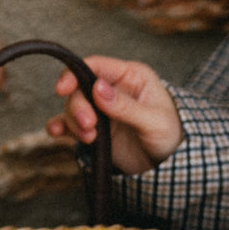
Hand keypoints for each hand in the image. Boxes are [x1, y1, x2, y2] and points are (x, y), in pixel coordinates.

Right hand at [48, 56, 183, 174]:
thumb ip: (126, 106)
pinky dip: (61, 127)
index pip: (96, 65)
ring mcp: (102, 109)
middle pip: (80, 88)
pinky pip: (70, 124)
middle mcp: (113, 88)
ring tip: (90, 138)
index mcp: (131, 76)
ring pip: (73, 107)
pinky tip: (57, 133)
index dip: (75, 73)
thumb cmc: (171, 135)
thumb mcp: (155, 120)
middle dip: (78, 107)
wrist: (171, 164)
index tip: (63, 88)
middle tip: (89, 125)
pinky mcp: (95, 128)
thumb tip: (98, 88)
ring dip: (74, 122)